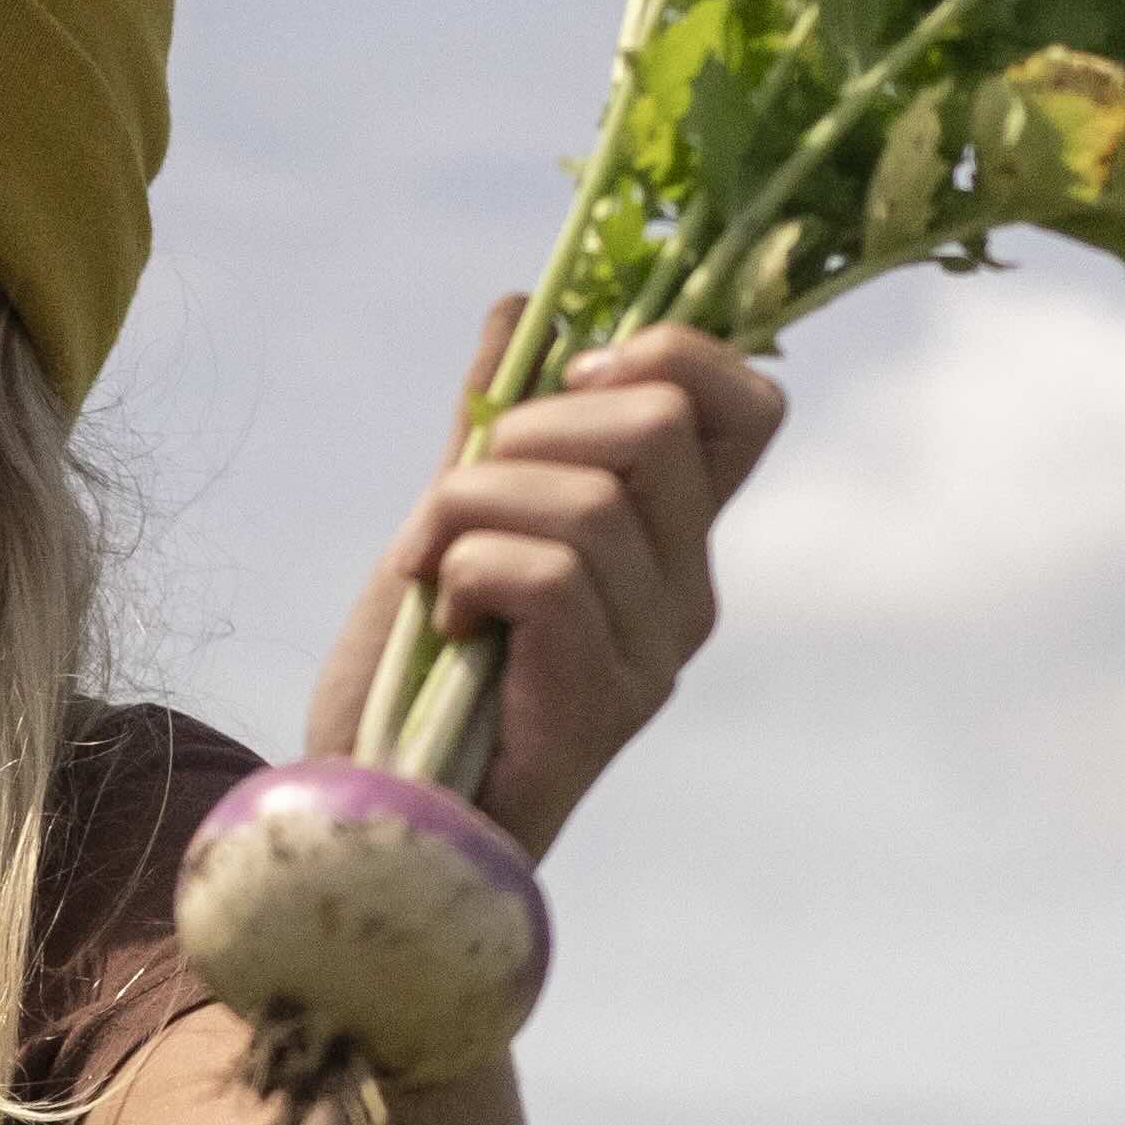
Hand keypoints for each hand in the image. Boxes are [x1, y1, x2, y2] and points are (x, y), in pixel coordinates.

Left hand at [314, 317, 785, 851]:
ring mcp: (654, 650)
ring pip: (589, 498)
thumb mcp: (450, 527)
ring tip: (428, 570)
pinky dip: (467, 573)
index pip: (746, 405)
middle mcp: (686, 590)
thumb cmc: (414, 683)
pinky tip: (445, 624)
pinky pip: (547, 572)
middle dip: (530, 429)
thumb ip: (491, 431)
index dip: (669, 353)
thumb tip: (520, 307)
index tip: (567, 376)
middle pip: (660, 424)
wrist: (378, 817)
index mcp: (669, 537)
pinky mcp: (605, 700)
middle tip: (457, 499)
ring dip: (468, 509)